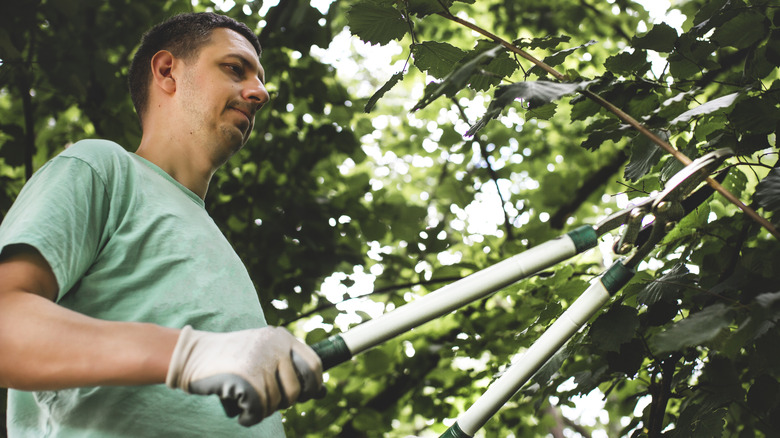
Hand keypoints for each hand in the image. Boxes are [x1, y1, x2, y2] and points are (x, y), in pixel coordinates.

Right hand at [166, 325, 322, 426]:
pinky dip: (251, 417)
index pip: (314, 364)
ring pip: (276, 403)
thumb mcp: (262, 352)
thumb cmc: (229, 358)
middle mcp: (275, 346)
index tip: (305, 394)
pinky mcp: (247, 379)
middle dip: (285, 401)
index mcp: (282, 337)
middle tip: (268, 400)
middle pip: (297, 389)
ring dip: (262, 409)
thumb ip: (287, 366)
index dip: (313, 384)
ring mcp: (261, 362)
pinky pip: (260, 411)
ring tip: (247, 400)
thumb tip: (320, 392)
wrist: (192, 355)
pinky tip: (242, 413)